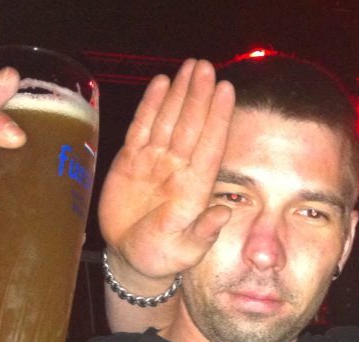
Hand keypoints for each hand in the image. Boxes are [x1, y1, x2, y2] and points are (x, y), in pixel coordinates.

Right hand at [98, 58, 234, 291]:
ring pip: (170, 120)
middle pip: (191, 125)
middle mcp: (178, 169)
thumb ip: (204, 231)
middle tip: (206, 66)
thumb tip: (224, 213)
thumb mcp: (185, 250)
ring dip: (180, 93)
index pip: (209, 146)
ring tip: (191, 67)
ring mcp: (155, 162)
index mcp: (194, 188)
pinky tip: (162, 83)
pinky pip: (142, 127)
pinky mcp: (131, 161)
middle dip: (199, 95)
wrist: (133, 259)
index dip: (217, 118)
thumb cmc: (163, 256)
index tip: (227, 90)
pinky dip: (151, 105)